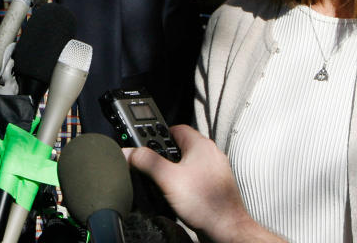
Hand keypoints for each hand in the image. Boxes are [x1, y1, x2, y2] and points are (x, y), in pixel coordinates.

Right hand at [124, 125, 283, 242]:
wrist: (226, 229)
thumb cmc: (205, 204)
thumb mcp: (167, 179)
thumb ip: (146, 162)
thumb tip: (130, 152)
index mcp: (201, 145)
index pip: (175, 128)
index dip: (158, 134)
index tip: (146, 144)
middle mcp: (210, 154)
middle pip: (180, 146)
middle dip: (164, 155)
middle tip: (151, 165)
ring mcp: (214, 170)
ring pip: (187, 163)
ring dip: (173, 170)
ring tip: (162, 181)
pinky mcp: (214, 185)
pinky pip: (194, 177)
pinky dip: (183, 182)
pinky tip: (176, 193)